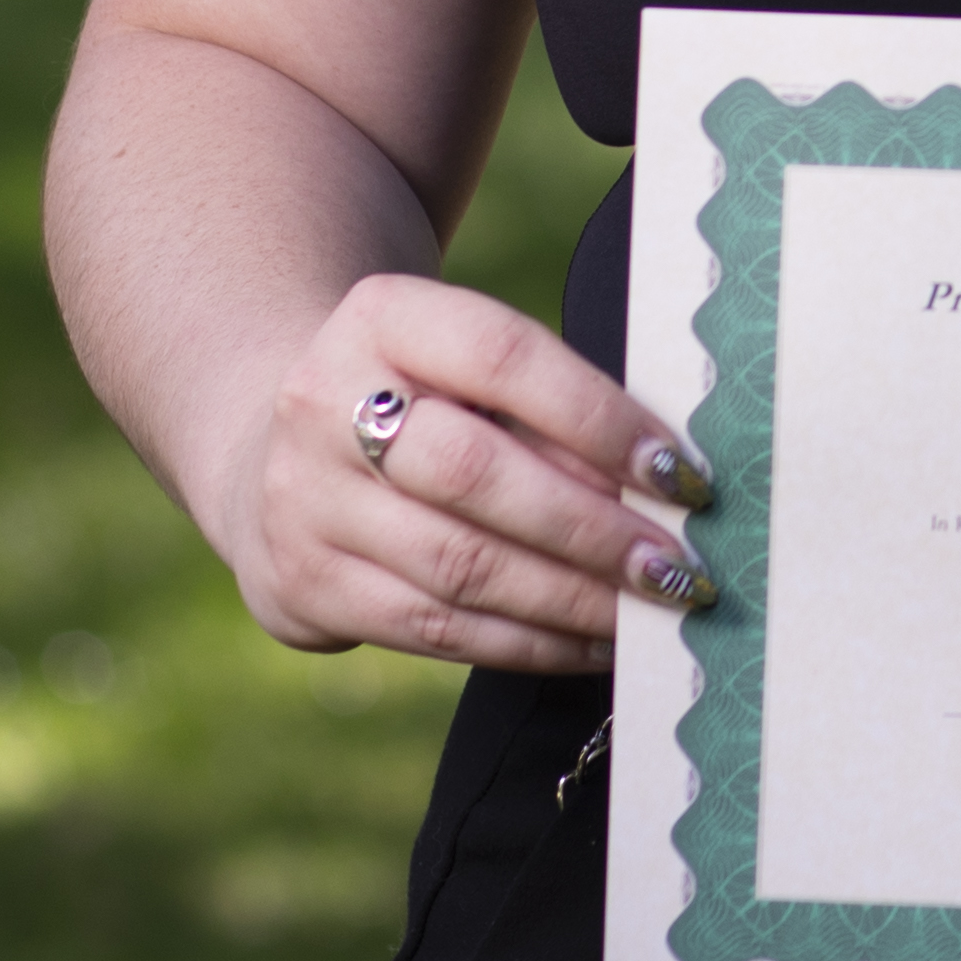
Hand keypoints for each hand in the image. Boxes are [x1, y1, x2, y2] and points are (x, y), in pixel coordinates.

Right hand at [226, 271, 718, 675]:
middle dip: (593, 529)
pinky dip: (530, 643)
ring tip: (653, 610)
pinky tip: (594, 641)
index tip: (682, 473)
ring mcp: (302, 502)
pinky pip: (436, 630)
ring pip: (460, 568)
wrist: (278, 446)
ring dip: (574, 599)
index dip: (600, 420)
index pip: (503, 359)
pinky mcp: (303, 586)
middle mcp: (323, 404)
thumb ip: (551, 412)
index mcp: (381, 318)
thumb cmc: (425, 400)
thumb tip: (664, 491)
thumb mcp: (469, 368)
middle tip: (680, 566)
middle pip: (476, 475)